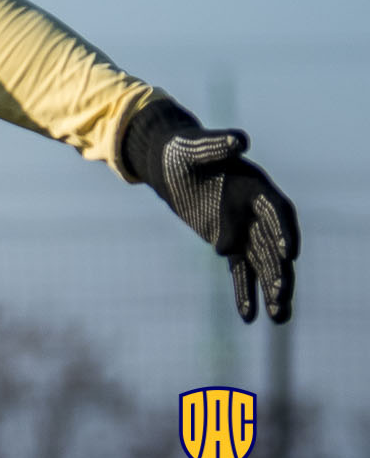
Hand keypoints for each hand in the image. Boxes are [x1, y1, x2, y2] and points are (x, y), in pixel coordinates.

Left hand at [122, 99, 298, 322]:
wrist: (170, 161)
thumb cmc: (182, 150)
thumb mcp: (194, 146)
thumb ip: (216, 145)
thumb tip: (240, 140)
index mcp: (255, 187)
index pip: (278, 211)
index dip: (284, 230)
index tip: (288, 252)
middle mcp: (256, 211)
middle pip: (274, 245)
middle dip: (279, 270)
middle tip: (283, 295)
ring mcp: (243, 228)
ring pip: (262, 263)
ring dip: (270, 288)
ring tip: (279, 317)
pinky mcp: (227, 241)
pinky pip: (240, 269)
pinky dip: (244, 291)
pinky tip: (249, 317)